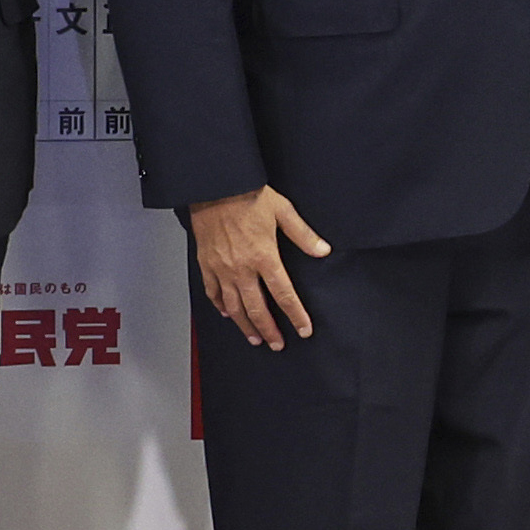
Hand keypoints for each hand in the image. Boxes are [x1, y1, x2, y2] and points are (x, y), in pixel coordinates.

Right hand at [188, 186, 329, 349]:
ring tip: (254, 338)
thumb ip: (303, 235)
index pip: (284, 295)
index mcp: (264, 257)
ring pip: (234, 306)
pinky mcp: (206, 264)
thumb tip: (324, 250)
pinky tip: (228, 314)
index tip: (304, 330)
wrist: (215, 186)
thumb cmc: (248, 195)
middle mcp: (242, 268)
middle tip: (277, 344)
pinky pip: (212, 292)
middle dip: (269, 330)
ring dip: (245, 325)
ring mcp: (222, 268)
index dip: (296, 315)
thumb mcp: (283, 211)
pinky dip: (220, 306)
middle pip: (257, 309)